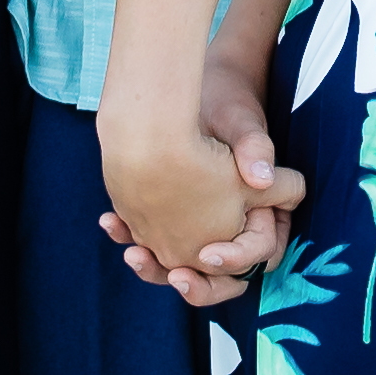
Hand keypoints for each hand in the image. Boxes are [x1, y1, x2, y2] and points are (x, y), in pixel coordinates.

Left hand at [98, 111, 281, 308]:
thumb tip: (262, 176)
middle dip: (199, 285)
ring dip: (158, 268)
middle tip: (175, 277)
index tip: (208, 254)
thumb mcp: (241, 123)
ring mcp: (202, 226)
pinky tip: (110, 222)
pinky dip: (131, 237)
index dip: (237, 258)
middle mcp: (236, 224)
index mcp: (265, 208)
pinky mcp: (173, 218)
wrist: (197, 89)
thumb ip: (255, 147)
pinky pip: (154, 242)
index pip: (261, 253)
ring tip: (134, 255)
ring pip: (184, 268)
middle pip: (224, 277)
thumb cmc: (226, 104)